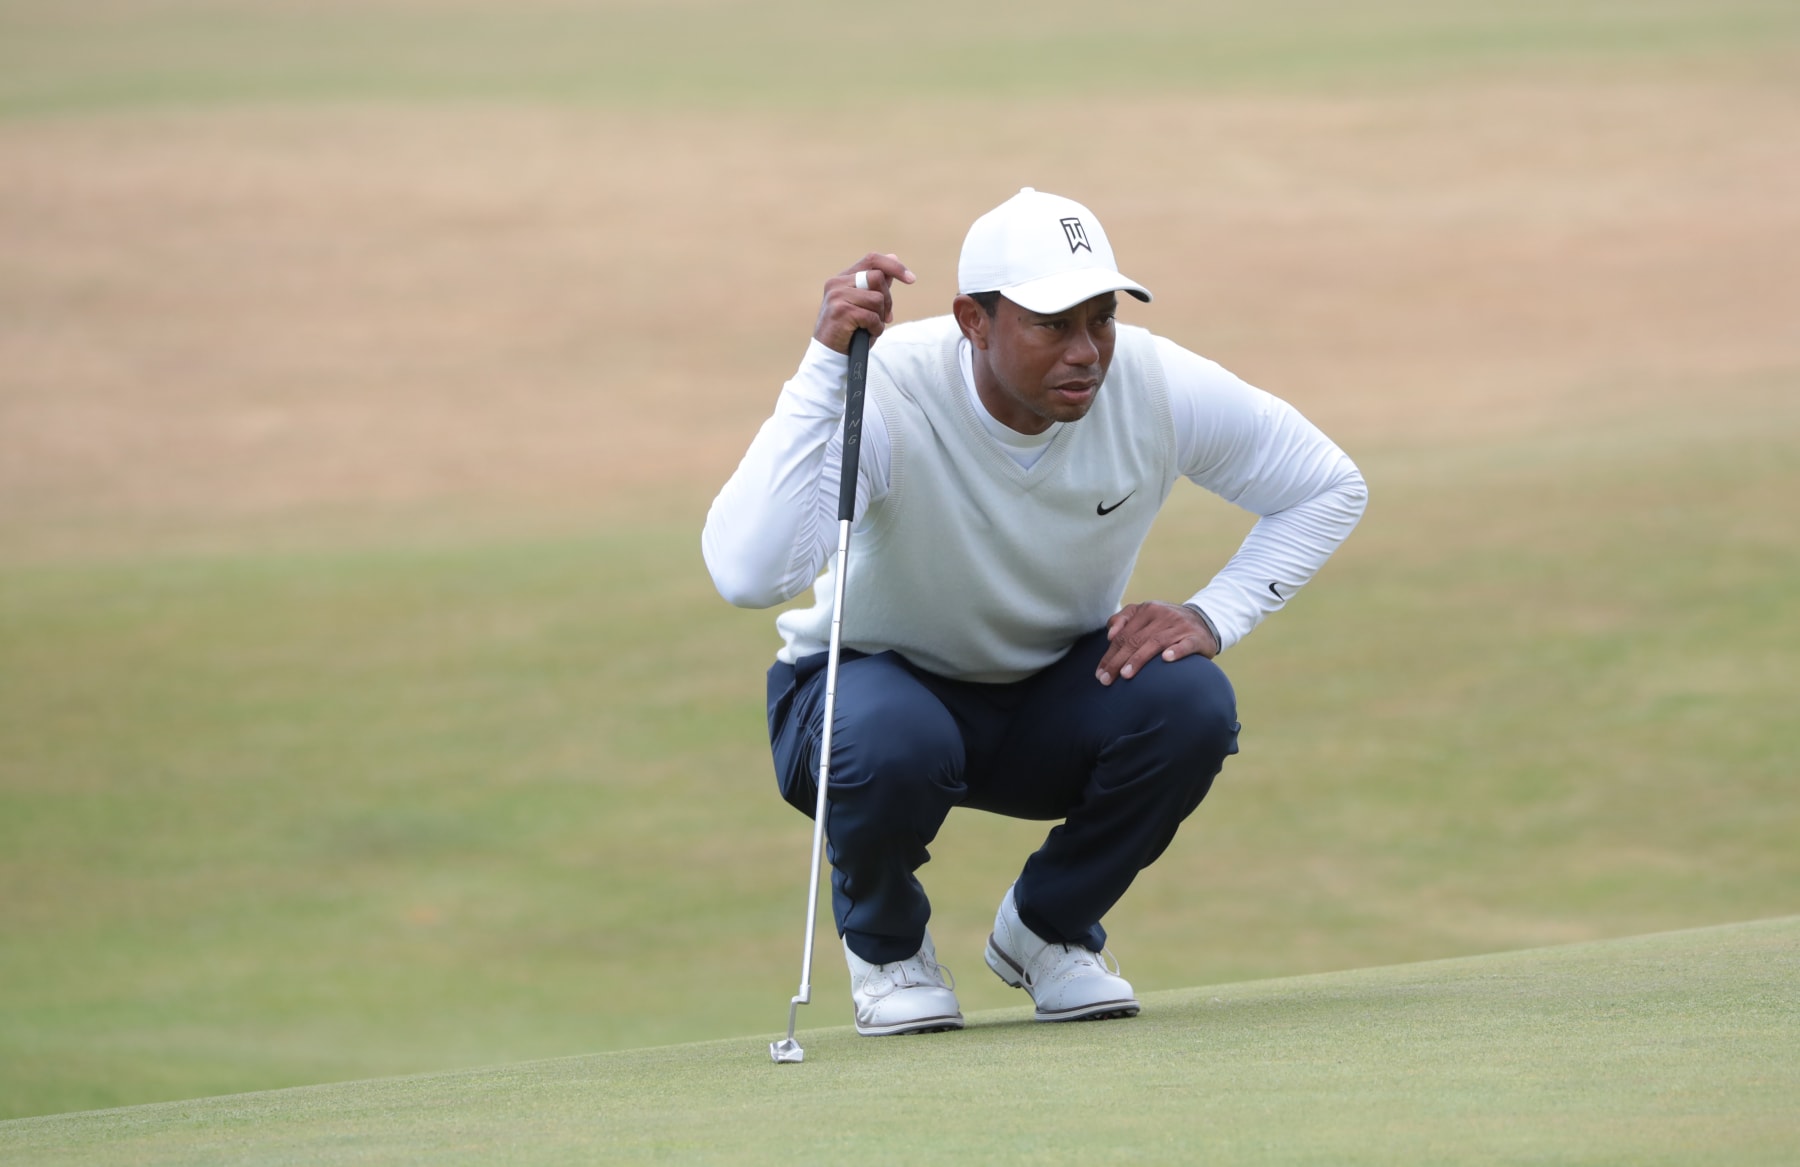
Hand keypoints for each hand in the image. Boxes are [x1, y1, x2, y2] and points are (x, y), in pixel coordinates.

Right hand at [813, 253, 915, 353]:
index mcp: (842, 278)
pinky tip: (866, 334)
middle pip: (878, 278)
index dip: (894, 267)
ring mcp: (837, 296)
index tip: (911, 279)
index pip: (872, 259)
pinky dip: (875, 328)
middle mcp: (837, 283)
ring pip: (877, 298)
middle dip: (888, 300)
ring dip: (880, 317)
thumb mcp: (864, 304)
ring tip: (870, 328)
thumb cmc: (849, 331)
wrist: (829, 355)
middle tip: (885, 317)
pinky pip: (871, 316)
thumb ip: (876, 283)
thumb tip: (893, 257)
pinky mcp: (841, 311)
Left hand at [1096, 601, 1217, 685]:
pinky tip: (1166, 660)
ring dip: (1139, 659)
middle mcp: (1162, 615)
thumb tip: (1110, 635)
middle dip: (1118, 661)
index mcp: (1147, 610)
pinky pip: (1185, 645)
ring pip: (1156, 642)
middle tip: (1106, 680)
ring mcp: (1180, 626)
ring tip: (1126, 675)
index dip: (1110, 654)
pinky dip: (1176, 651)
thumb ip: (1125, 619)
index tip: (1099, 673)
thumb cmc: (1167, 624)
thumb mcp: (1146, 615)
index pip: (1123, 634)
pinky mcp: (1196, 637)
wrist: (1205, 621)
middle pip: (1135, 640)